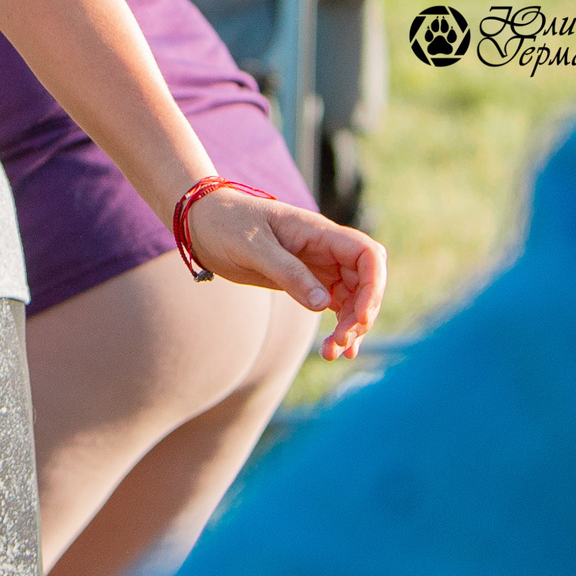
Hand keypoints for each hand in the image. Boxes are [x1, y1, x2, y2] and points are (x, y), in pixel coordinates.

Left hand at [184, 187, 387, 359]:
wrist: (202, 222)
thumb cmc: (225, 224)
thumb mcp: (252, 247)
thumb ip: (288, 272)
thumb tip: (323, 303)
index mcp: (317, 231)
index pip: (367, 254)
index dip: (373, 286)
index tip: (358, 316)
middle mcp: (324, 248)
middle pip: (365, 281)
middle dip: (362, 313)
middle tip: (342, 341)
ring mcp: (317, 265)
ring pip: (353, 297)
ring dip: (351, 326)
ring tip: (333, 353)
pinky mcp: (305, 280)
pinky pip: (334, 304)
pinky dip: (339, 326)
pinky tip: (334, 349)